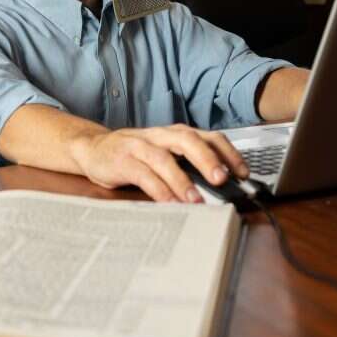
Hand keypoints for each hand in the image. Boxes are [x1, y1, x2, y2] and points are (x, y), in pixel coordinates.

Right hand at [69, 124, 249, 202]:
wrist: (93, 148)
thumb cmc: (135, 154)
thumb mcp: (165, 153)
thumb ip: (188, 164)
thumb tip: (222, 183)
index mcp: (175, 134)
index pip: (208, 137)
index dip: (228, 152)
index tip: (243, 172)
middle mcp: (160, 136)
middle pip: (188, 141)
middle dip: (207, 159)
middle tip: (223, 179)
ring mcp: (139, 146)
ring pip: (164, 158)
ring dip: (182, 180)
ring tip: (196, 200)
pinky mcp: (122, 161)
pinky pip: (143, 175)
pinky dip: (158, 190)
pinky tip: (169, 203)